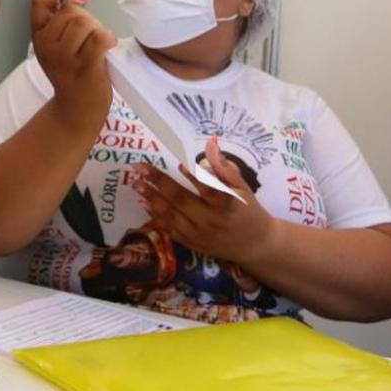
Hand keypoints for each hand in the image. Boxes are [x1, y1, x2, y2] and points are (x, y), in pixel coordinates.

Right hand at [30, 0, 115, 119]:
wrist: (77, 107)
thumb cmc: (71, 72)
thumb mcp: (55, 45)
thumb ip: (60, 20)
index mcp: (39, 37)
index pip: (38, 1)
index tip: (73, 2)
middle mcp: (47, 46)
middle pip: (69, 11)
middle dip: (85, 17)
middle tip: (89, 36)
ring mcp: (65, 57)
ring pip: (84, 22)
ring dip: (97, 29)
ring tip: (97, 44)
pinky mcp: (85, 66)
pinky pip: (100, 37)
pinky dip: (108, 39)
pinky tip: (107, 49)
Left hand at [131, 137, 278, 264]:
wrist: (255, 245)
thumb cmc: (248, 211)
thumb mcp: (243, 188)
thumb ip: (225, 169)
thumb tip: (210, 145)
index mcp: (227, 205)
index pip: (208, 189)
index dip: (194, 176)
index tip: (179, 163)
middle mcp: (211, 222)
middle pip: (181, 200)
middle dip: (158, 182)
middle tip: (139, 168)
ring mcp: (200, 235)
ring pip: (170, 215)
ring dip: (150, 197)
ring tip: (135, 182)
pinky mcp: (192, 244)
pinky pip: (170, 229)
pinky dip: (155, 215)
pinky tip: (143, 202)